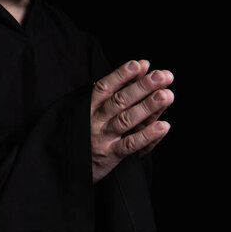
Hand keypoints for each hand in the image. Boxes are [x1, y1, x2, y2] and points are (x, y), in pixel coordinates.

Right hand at [90, 60, 173, 183]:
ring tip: (167, 95)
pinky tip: (163, 126)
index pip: (105, 87)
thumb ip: (104, 96)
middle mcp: (94, 121)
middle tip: (162, 76)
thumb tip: (129, 75)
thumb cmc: (81, 134)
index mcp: (87, 107)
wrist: (64, 167)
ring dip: (148, 107)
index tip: (140, 64)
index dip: (122, 74)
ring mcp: (102, 138)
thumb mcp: (84, 112)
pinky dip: (147, 136)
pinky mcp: (109, 156)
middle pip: (120, 101)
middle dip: (142, 86)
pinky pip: (130, 145)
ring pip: (127, 120)